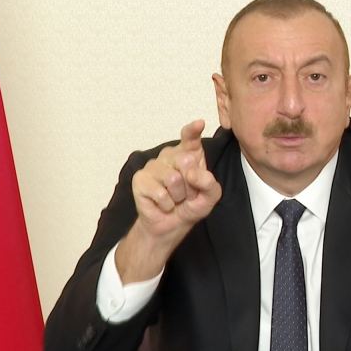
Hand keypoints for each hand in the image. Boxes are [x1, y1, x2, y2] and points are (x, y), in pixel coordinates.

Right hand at [115, 120, 221, 282]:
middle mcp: (169, 156)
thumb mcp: (209, 197)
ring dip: (178, 197)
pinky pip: (161, 193)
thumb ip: (209, 183)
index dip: (193, 131)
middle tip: (186, 194)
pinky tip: (163, 205)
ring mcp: (153, 166)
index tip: (199, 124)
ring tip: (174, 200)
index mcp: (188, 154)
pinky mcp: (140, 179)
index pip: (190, 138)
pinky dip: (167, 205)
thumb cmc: (189, 207)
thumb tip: (191, 172)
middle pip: (186, 161)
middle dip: (191, 185)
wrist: (170, 227)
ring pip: (173, 179)